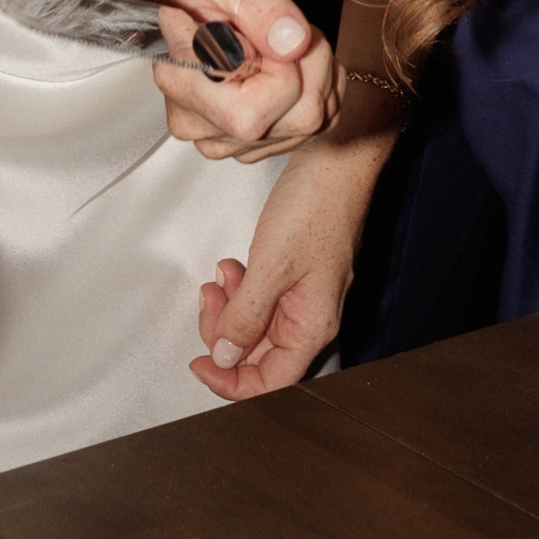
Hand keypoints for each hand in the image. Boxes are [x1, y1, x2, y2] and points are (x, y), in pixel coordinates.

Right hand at [146, 0, 336, 162]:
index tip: (267, 31)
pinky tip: (294, 61)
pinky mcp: (256, 141)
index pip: (252, 111)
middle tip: (285, 28)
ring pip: (313, 120)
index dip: (283, 65)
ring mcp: (228, 138)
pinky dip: (321, 84)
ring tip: (284, 41)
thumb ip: (261, 4)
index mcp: (181, 83)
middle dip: (311, 63)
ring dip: (317, 71)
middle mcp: (199, 122)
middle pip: (297, 117)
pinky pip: (321, 120)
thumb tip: (293, 43)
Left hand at [191, 140, 382, 398]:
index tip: (199, 363)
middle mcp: (312, 316)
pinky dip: (241, 286)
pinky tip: (232, 265)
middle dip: (224, 333)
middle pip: (259, 353)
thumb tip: (224, 358)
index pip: (270, 382)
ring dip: (230, 306)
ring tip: (218, 277)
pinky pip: (263, 296)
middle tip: (207, 300)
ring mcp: (307, 293)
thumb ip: (244, 318)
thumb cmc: (318, 204)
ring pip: (257, 323)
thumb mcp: (270, 266)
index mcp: (312, 325)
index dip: (229, 382)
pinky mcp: (299, 271)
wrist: (339, 155)